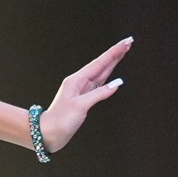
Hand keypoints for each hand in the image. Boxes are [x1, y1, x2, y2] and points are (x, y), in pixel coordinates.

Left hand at [36, 37, 131, 152]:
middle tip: (129, 42)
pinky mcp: (84, 99)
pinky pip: (99, 84)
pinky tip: (114, 74)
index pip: (99, 63)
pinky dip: (108, 77)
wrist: (48, 133)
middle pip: (102, 65)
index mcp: (77, 80)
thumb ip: (99, 94)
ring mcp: (82, 90)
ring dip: (113, 62)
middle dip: (116, 53)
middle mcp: (80, 82)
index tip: (125, 42)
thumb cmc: (60, 120)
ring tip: (123, 52)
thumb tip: (117, 84)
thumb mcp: (80, 106)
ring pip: (101, 73)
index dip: (114, 52)